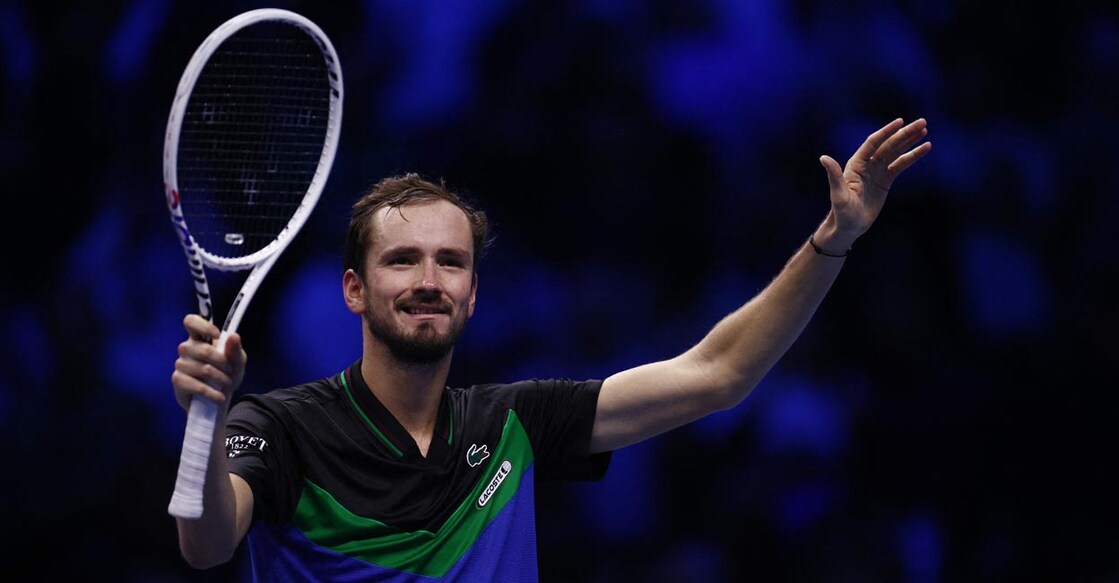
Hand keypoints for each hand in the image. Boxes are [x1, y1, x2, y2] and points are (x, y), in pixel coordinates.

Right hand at [171, 314, 246, 411]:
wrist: (219, 397)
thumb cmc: (227, 374)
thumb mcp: (237, 362)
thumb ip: (235, 349)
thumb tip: (233, 336)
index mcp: (200, 337)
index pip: (191, 321)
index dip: (203, 325)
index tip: (217, 335)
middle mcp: (187, 348)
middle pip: (203, 349)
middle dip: (223, 362)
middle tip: (232, 371)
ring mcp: (180, 364)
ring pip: (203, 369)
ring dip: (221, 379)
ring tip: (227, 385)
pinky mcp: (178, 380)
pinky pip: (197, 386)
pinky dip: (212, 393)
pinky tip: (220, 397)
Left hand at [819, 118, 931, 245]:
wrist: (849, 226)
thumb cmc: (841, 212)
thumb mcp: (839, 195)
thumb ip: (834, 175)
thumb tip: (823, 157)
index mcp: (856, 164)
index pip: (873, 143)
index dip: (887, 132)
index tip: (901, 121)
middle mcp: (867, 164)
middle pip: (888, 144)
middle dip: (904, 133)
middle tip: (922, 122)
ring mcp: (877, 171)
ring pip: (896, 151)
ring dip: (910, 140)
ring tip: (925, 129)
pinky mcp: (886, 179)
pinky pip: (901, 164)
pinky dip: (912, 156)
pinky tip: (925, 148)